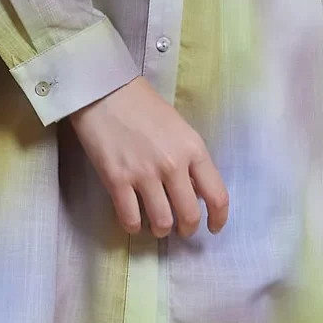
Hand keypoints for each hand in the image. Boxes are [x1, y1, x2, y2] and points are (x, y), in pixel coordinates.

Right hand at [69, 77, 228, 238]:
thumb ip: (189, 159)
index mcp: (193, 149)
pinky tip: (133, 221)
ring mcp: (144, 174)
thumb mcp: (179, 128)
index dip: (218, 218)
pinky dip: (134, 226)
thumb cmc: (143, 105)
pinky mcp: (116, 180)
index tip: (213, 227)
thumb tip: (193, 191)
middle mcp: (173, 165)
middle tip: (181, 229)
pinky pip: (130, 218)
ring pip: (161, 223)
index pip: (217, 195)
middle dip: (187, 229)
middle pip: (189, 215)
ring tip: (156, 226)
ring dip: (161, 230)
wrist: (104, 92)